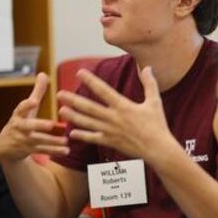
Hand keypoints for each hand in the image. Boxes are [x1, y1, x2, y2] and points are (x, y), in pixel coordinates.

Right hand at [0, 73, 66, 161]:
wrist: (5, 146)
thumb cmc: (21, 121)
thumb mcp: (27, 108)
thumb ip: (36, 92)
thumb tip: (43, 74)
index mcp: (19, 115)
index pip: (21, 108)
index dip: (27, 105)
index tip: (34, 101)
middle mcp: (20, 127)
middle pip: (29, 126)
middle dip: (39, 125)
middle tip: (51, 124)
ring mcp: (24, 140)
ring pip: (38, 141)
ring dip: (53, 141)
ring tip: (65, 140)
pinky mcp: (29, 150)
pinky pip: (43, 151)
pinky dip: (55, 151)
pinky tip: (66, 150)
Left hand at [57, 66, 173, 161]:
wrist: (158, 149)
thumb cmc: (158, 125)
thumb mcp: (155, 102)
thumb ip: (150, 84)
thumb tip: (148, 67)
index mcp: (124, 106)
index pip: (103, 90)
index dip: (91, 80)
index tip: (80, 72)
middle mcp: (114, 118)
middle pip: (89, 107)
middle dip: (73, 100)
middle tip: (59, 94)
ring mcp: (110, 131)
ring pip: (88, 122)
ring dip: (73, 116)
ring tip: (61, 110)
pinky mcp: (111, 142)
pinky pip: (93, 138)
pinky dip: (82, 136)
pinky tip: (72, 132)